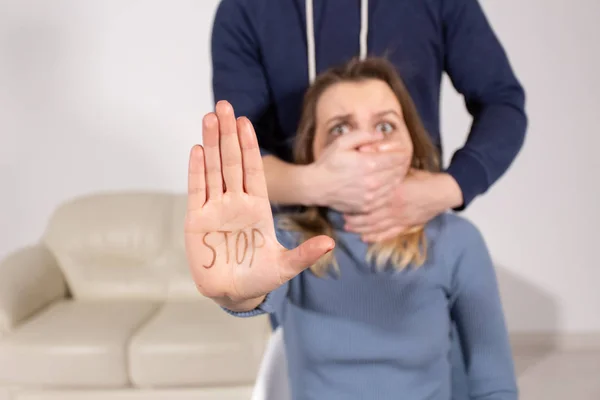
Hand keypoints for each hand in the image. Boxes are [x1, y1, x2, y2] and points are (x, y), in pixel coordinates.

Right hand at [185, 101, 334, 310]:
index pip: (253, 170)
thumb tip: (330, 244)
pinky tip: (197, 149)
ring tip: (209, 118)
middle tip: (224, 106)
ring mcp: (216, 208)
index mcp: (257, 206)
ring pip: (213, 169)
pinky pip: (197, 190)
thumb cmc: (261, 277)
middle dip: (228, 134)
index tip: (246, 122)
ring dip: (211, 144)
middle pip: (232, 161)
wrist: (234, 293)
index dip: (249, 146)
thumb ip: (305, 254)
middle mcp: (236, 202)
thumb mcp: (285, 266)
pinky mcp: (197, 220)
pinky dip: (196, 170)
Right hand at [308, 132, 410, 212]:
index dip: (401, 153)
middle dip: (401, 165)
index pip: (396, 158)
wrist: (315, 186)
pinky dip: (389, 190)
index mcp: (368, 164)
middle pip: (398, 172)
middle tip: (400, 160)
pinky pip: (385, 198)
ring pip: (394, 186)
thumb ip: (363, 135)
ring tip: (394, 171)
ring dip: (397, 178)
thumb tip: (380, 135)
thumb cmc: (328, 163)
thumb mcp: (342, 142)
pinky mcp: (367, 206)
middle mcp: (372, 182)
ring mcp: (370, 196)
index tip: (402, 150)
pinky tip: (385, 185)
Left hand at [343, 169, 462, 241]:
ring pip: (375, 226)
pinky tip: (365, 238)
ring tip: (349, 227)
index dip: (354, 202)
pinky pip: (387, 234)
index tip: (344, 201)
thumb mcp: (403, 169)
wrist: (442, 192)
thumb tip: (369, 156)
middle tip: (342, 216)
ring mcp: (399, 218)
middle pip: (367, 215)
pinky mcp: (405, 225)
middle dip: (353, 218)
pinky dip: (375, 237)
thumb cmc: (422, 178)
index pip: (368, 199)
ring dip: (360, 228)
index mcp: (391, 191)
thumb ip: (387, 168)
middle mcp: (392, 206)